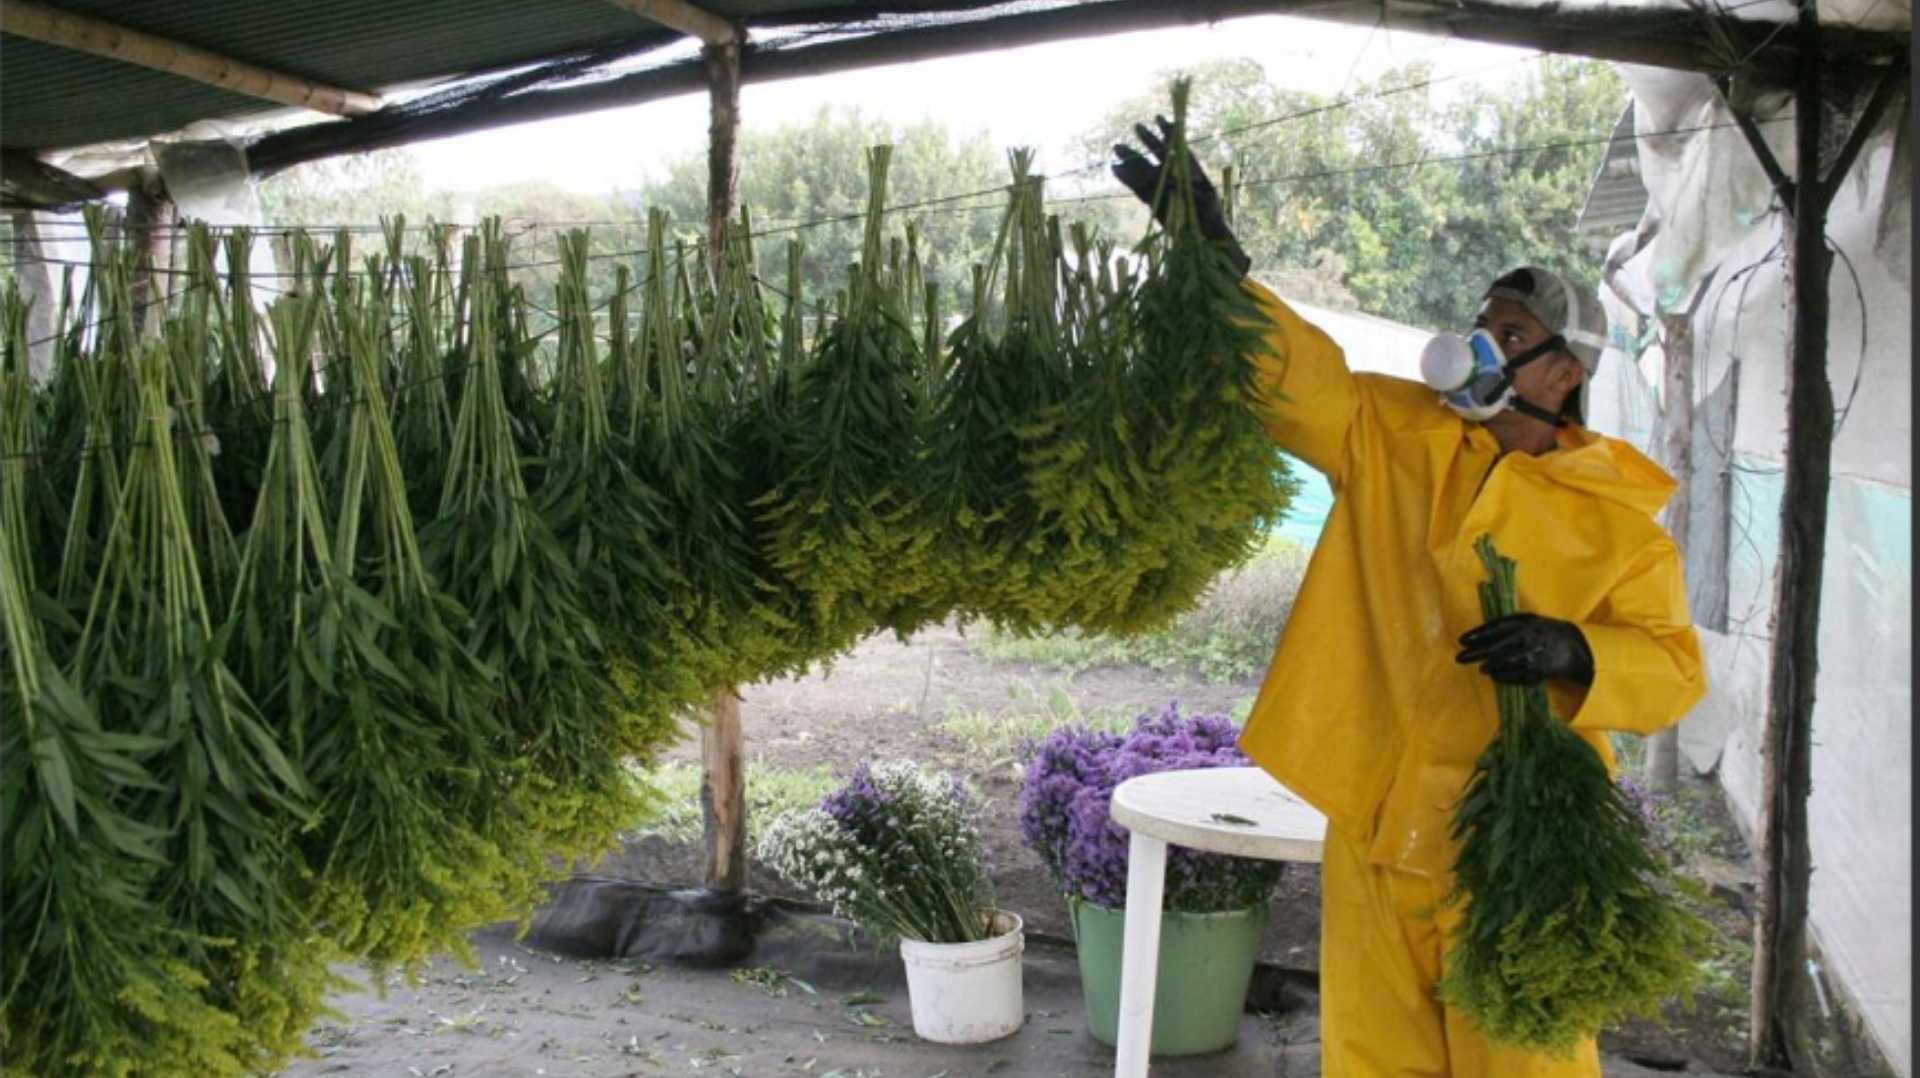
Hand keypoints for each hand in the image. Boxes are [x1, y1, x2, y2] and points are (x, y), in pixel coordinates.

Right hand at [1111, 115, 1250, 276]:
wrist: (1207, 239)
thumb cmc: (1211, 217)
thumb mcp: (1201, 198)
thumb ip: (1182, 185)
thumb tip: (1163, 175)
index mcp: (1191, 170)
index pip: (1178, 146)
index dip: (1170, 132)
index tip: (1159, 118)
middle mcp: (1176, 176)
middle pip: (1159, 154)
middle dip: (1147, 141)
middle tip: (1135, 127)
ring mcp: (1163, 188)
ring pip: (1146, 169)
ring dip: (1132, 158)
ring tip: (1116, 148)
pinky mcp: (1154, 202)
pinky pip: (1138, 188)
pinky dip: (1127, 179)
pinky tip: (1115, 169)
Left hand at [1455, 614, 1594, 686]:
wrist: (1571, 645)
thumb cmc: (1541, 629)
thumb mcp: (1526, 619)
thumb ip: (1504, 623)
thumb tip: (1477, 633)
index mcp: (1526, 625)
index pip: (1497, 630)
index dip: (1478, 635)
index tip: (1461, 640)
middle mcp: (1530, 640)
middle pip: (1499, 648)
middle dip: (1477, 654)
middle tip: (1460, 658)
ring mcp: (1536, 657)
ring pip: (1508, 664)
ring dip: (1492, 667)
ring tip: (1481, 669)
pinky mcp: (1540, 672)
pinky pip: (1518, 677)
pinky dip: (1504, 677)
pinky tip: (1494, 676)